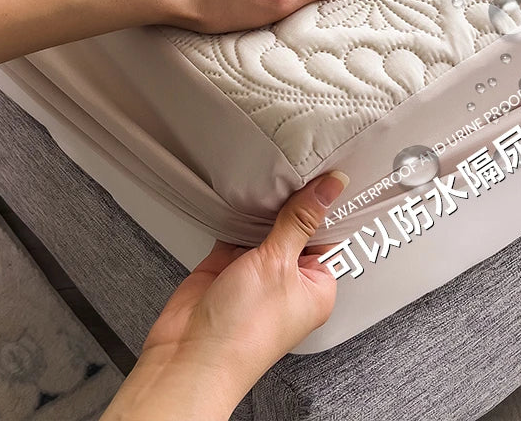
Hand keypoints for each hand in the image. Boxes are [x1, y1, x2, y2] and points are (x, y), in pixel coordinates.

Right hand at [100, 171, 348, 420]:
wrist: (190, 355)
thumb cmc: (243, 332)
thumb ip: (300, 220)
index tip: (325, 171)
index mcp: (316, 286)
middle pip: (295, 227)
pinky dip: (235, 215)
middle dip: (290, 202)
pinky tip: (238, 193)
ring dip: (261, 209)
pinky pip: (235, 230)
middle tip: (294, 164)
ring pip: (264, 227)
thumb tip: (330, 187)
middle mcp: (288, 279)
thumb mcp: (279, 264)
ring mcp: (256, 272)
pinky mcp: (227, 265)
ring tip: (266, 173)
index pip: (328, 234)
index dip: (325, 205)